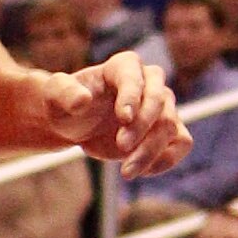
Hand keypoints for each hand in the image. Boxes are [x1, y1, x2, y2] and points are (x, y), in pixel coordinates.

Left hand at [41, 42, 188, 176]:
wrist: (75, 125)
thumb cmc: (65, 104)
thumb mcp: (55, 96)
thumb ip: (65, 93)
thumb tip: (82, 100)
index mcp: (123, 66)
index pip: (134, 77)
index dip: (132, 96)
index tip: (123, 119)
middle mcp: (149, 82)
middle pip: (159, 99)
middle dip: (142, 126)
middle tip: (121, 147)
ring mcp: (162, 106)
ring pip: (171, 125)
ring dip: (151, 150)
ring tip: (126, 171)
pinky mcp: (167, 131)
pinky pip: (182, 143)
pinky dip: (167, 159)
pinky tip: (142, 170)